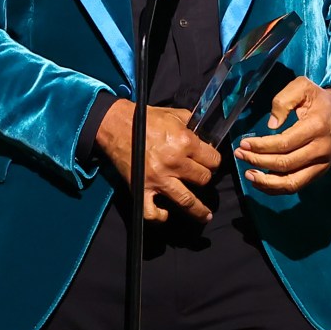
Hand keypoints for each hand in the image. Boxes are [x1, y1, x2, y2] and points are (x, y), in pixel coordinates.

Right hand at [95, 100, 220, 222]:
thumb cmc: (145, 118)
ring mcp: (158, 179)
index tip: (210, 162)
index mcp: (184, 142)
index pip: (213, 159)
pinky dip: (159, 216)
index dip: (214, 160)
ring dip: (198, 210)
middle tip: (201, 176)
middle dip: (205, 177)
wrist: (117, 124)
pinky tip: (165, 214)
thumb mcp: (174, 114)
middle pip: (203, 179)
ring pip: (186, 201)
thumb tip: (204, 135)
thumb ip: (192, 124)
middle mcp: (174, 162)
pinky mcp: (142, 188)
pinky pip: (151, 212)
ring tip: (205, 216)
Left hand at [233, 78, 330, 193]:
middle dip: (258, 161)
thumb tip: (272, 125)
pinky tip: (261, 182)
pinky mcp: (319, 172)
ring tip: (248, 174)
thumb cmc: (320, 100)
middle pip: (285, 164)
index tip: (244, 143)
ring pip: (292, 182)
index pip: (285, 143)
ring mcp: (321, 164)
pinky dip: (277, 188)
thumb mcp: (303, 87)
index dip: (262, 146)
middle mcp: (320, 149)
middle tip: (240, 154)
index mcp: (316, 127)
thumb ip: (284, 100)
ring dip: (266, 181)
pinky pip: (296, 185)